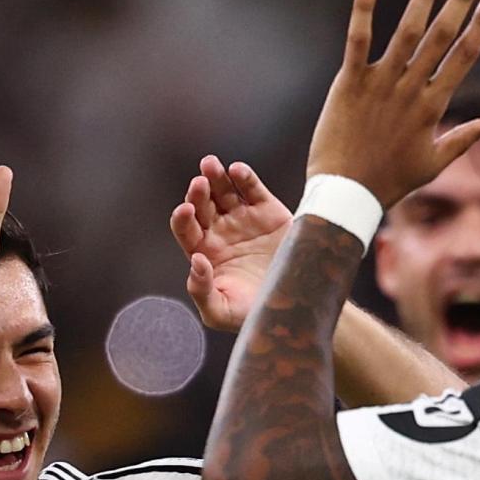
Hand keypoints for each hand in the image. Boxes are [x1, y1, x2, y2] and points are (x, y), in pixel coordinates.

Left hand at [169, 155, 291, 331]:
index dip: (183, 219)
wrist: (296, 305)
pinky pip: (252, 189)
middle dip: (198, 193)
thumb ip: (201, 291)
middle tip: (199, 184)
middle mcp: (220, 232)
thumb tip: (196, 261)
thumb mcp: (221, 311)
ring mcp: (244, 219)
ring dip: (215, 176)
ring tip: (210, 165)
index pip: (186, 229)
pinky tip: (237, 170)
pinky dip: (244, 177)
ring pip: (224, 191)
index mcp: (204, 252)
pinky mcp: (268, 211)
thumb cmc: (253, 314)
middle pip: (202, 205)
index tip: (185, 211)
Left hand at [306, 0, 479, 208]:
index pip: (464, 57)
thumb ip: (463, 138)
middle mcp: (411, 90)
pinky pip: (358, 40)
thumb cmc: (389, 183)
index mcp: (433, 106)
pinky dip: (363, 10)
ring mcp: (381, 84)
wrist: (346, 196)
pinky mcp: (350, 83)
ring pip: (407, 31)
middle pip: (442, 36)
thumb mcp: (433, 164)